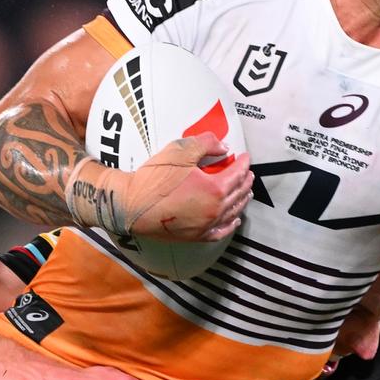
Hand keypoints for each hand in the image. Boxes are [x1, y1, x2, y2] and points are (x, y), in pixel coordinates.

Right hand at [131, 133, 253, 241]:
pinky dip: (231, 225)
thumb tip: (224, 147)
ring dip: (242, 200)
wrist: (130, 205)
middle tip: (248, 173)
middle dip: (245, 181)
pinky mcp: (196, 236)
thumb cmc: (154, 178)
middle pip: (238, 194)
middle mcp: (215, 210)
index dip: (243, 163)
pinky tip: (234, 220)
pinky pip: (220, 231)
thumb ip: (205, 144)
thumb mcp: (180, 152)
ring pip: (232, 212)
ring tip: (246, 192)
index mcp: (214, 189)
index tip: (245, 156)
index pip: (236, 174)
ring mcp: (206, 225)